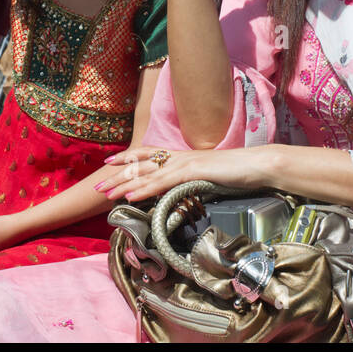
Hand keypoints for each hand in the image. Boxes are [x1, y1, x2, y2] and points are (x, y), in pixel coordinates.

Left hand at [95, 146, 270, 201]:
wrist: (256, 165)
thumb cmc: (236, 173)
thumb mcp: (208, 177)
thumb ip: (192, 182)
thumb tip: (180, 192)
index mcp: (182, 156)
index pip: (148, 154)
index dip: (127, 158)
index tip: (109, 163)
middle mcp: (179, 157)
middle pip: (141, 165)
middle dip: (117, 176)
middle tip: (96, 185)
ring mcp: (184, 163)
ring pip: (147, 175)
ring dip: (124, 185)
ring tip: (104, 193)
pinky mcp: (191, 172)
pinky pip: (162, 183)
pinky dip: (143, 190)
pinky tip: (130, 197)